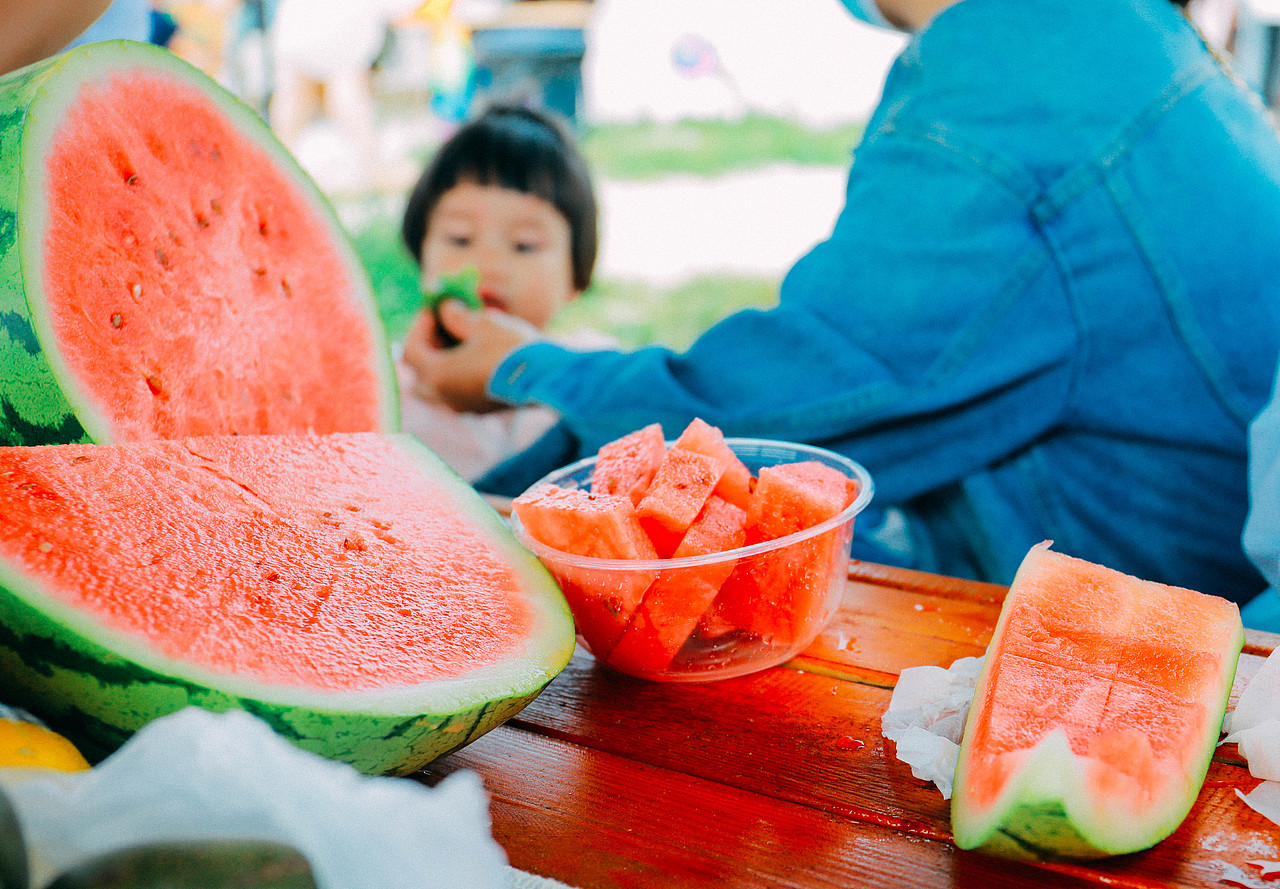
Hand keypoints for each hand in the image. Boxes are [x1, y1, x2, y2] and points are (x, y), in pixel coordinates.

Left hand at [401, 300, 535, 412]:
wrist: (546, 378)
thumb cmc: (510, 348)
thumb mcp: (481, 323)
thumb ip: (456, 314)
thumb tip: (446, 308)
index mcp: (437, 375)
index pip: (410, 349)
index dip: (419, 326)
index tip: (434, 310)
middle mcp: (444, 396)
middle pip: (420, 372)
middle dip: (427, 348)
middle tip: (442, 328)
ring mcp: (461, 407)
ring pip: (436, 387)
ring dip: (441, 364)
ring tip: (460, 344)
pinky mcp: (479, 410)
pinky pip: (456, 394)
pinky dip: (457, 376)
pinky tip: (476, 359)